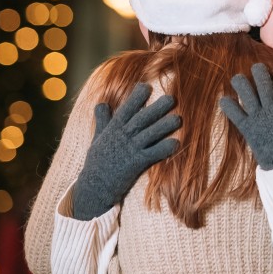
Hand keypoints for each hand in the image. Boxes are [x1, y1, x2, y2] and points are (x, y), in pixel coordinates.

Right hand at [71, 83, 180, 219]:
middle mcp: (123, 137)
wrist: (94, 187)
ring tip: (178, 119)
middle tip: (172, 99)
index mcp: (114, 128)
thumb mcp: (98, 137)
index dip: (135, 98)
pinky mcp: (135, 164)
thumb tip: (101, 103)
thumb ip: (103, 120)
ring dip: (164, 126)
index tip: (146, 86)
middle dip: (156, 109)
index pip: (126, 109)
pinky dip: (163, 149)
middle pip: (141, 119)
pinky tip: (176, 143)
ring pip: (149, 135)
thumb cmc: (98, 161)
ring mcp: (130, 150)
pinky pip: (152, 154)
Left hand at [219, 63, 272, 170]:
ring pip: (246, 94)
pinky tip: (225, 100)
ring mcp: (258, 118)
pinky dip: (228, 106)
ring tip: (238, 78)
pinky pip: (235, 114)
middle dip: (259, 72)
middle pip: (263, 83)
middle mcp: (272, 110)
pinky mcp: (247, 129)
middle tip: (257, 67)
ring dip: (241, 84)